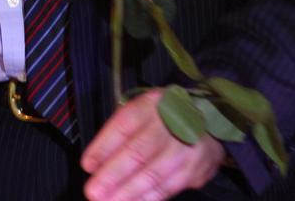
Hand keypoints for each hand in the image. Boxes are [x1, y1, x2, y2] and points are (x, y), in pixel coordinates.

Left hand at [80, 89, 226, 200]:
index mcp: (152, 103)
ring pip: (154, 174)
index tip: (87, 165)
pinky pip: (168, 188)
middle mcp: (172, 122)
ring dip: (128, 192)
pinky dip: (147, 199)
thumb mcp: (141, 112)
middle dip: (113, 174)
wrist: (207, 123)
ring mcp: (188, 146)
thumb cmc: (162, 119)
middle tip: (93, 192)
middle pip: (139, 151)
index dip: (104, 146)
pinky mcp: (197, 168)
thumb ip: (119, 135)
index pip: (125, 123)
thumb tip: (95, 164)